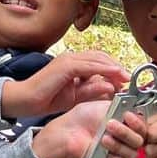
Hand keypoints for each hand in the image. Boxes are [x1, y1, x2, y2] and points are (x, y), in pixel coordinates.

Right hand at [1, 51, 128, 117]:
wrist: (26, 100)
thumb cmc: (47, 99)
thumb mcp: (75, 96)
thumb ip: (92, 90)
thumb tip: (110, 86)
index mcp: (73, 64)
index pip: (98, 62)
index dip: (113, 69)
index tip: (125, 80)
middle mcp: (72, 58)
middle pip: (101, 57)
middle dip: (117, 67)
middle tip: (129, 79)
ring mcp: (69, 59)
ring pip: (97, 59)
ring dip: (114, 68)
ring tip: (126, 77)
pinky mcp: (66, 65)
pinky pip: (89, 65)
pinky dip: (104, 70)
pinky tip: (114, 76)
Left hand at [32, 101, 145, 157]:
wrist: (66, 135)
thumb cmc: (79, 120)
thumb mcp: (103, 106)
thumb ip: (123, 108)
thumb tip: (137, 109)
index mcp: (125, 122)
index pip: (143, 125)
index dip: (138, 121)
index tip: (128, 116)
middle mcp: (124, 137)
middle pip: (141, 139)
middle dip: (127, 131)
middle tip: (111, 125)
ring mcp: (119, 151)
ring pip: (134, 152)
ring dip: (120, 144)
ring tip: (104, 138)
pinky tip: (107, 153)